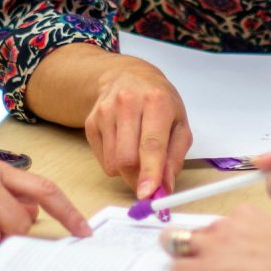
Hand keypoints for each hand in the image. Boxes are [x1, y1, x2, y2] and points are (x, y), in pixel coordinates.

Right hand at [85, 58, 191, 199]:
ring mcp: (105, 112)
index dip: (150, 172)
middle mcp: (127, 104)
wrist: (127, 76)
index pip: (151, 144)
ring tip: (137, 154)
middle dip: (138, 179)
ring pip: (113, 163)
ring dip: (127, 171)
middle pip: (127, 158)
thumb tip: (165, 188)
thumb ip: (175, 158)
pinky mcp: (91, 122)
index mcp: (156, 102)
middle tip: (149, 183)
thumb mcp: (179, 124)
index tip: (148, 193)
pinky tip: (123, 145)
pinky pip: (102, 159)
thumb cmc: (159, 102)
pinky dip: (115, 163)